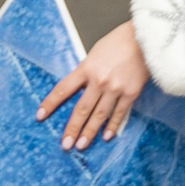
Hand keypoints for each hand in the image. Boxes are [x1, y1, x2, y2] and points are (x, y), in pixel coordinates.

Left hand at [36, 20, 150, 149]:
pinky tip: (106, 137)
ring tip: (81, 146)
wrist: (143, 40)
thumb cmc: (118, 43)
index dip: (50, 104)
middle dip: (72, 128)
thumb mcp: (94, 53)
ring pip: (99, 115)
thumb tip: (80, 88)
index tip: (40, 116)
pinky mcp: (131, 93)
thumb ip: (86, 71)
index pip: (62, 89)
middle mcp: (98, 81)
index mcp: (86, 68)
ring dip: (90, 132)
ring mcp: (115, 88)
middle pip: (81, 109)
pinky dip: (112, 126)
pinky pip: (119, 113)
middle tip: (65, 145)